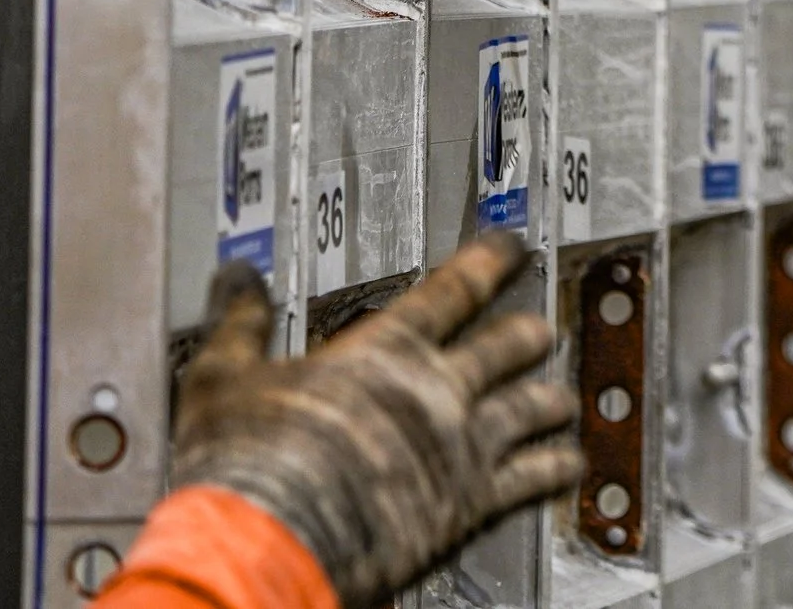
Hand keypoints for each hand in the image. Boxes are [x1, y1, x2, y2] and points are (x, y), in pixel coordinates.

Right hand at [170, 233, 583, 608]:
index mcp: (385, 350)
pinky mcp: (472, 502)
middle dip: (530, 333)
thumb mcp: (224, 377)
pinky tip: (569, 464)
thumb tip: (236, 280)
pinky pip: (538, 477)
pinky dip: (560, 467)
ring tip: (562, 399)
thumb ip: (239, 324)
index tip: (512, 249)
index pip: (455, 287)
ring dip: (553, 400)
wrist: (267, 542)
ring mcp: (463, 444)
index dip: (491, 261)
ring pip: (538, 405)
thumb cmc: (244, 466)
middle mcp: (437, 389)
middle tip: (538, 329)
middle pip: (511, 344)